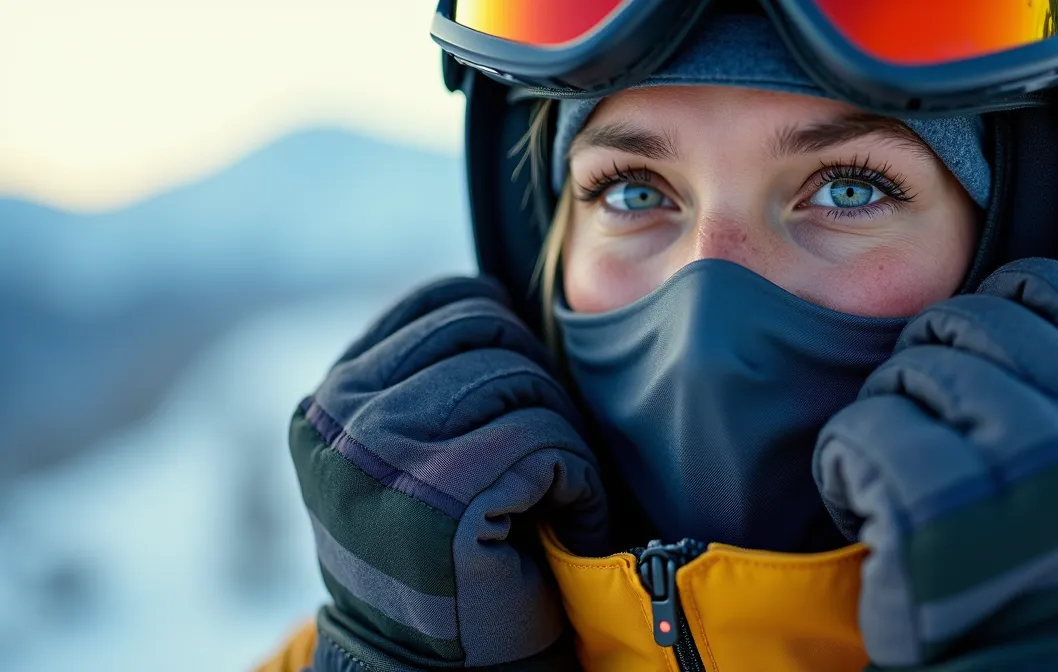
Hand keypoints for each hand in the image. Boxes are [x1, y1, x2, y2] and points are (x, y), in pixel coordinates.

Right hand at [290, 276, 607, 668]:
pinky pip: (547, 439)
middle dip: (541, 387)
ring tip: (552, 491)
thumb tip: (503, 293)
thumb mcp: (408, 451)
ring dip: (563, 436)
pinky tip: (563, 519)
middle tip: (544, 453)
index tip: (519, 399)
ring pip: (524, 382)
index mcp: (333, 397)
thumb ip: (430, 375)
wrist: (434, 668)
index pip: (449, 299)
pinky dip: (579, 479)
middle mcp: (342, 418)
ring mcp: (383, 455)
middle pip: (493, 331)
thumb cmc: (443, 555)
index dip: (510, 334)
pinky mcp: (440, 497)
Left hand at [814, 258, 1057, 668]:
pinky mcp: (938, 518)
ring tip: (904, 473)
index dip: (989, 308)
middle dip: (928, 359)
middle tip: (928, 424)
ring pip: (913, 368)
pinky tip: (866, 506)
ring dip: (887, 410)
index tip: (971, 358)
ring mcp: (1023, 480)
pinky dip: (845, 458)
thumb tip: (1003, 296)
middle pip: (971, 321)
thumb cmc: (1050, 558)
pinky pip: (862, 427)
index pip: (1050, 289)